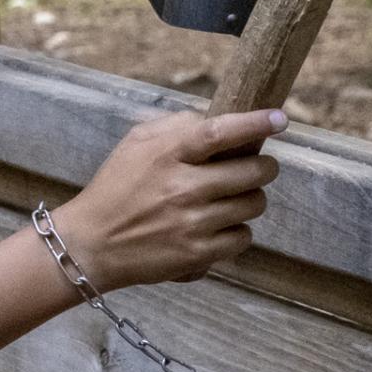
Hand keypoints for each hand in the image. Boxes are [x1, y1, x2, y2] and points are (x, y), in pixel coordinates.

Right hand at [50, 108, 285, 292]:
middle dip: (263, 167)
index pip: (219, 132)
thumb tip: (214, 118)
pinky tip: (220, 226)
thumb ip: (175, 126)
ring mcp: (192, 223)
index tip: (279, 118)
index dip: (254, 123)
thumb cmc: (115, 188)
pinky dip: (237, 230)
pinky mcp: (197, 254)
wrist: (91, 244)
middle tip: (258, 167)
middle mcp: (183, 188)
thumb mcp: (135, 143)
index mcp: (167, 155)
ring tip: (232, 198)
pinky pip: (242, 237)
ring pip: (253, 205)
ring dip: (250, 199)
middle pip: (251, 172)